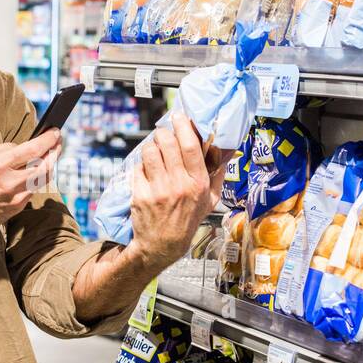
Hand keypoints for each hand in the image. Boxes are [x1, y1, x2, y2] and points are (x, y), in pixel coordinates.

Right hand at [0, 129, 60, 241]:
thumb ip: (3, 150)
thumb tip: (22, 147)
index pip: (33, 149)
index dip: (48, 139)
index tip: (55, 132)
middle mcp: (10, 181)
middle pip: (45, 165)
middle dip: (55, 152)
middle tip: (57, 143)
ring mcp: (16, 197)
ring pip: (43, 178)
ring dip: (49, 165)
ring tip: (49, 155)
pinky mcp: (18, 207)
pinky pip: (33, 189)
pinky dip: (35, 179)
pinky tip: (34, 172)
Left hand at [127, 113, 227, 269]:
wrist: (162, 244)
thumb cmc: (187, 221)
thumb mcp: (210, 201)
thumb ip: (218, 176)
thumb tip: (225, 151)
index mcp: (198, 183)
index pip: (190, 146)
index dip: (183, 126)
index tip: (179, 117)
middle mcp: (178, 185)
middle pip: (167, 143)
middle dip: (163, 133)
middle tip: (164, 134)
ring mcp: (158, 189)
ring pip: (150, 151)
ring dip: (151, 147)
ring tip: (155, 153)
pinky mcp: (140, 194)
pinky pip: (138, 168)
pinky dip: (141, 166)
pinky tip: (147, 173)